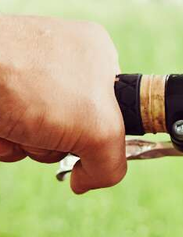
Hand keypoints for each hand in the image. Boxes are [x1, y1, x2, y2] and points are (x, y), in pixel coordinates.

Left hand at [0, 15, 125, 193]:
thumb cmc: (32, 85)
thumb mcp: (99, 130)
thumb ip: (111, 165)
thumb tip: (84, 182)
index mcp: (97, 54)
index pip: (117, 107)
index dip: (104, 132)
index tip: (91, 138)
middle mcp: (63, 60)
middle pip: (75, 127)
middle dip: (56, 142)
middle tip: (46, 130)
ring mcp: (25, 72)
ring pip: (39, 133)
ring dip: (27, 144)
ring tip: (15, 126)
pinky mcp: (0, 87)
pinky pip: (11, 128)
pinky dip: (4, 139)